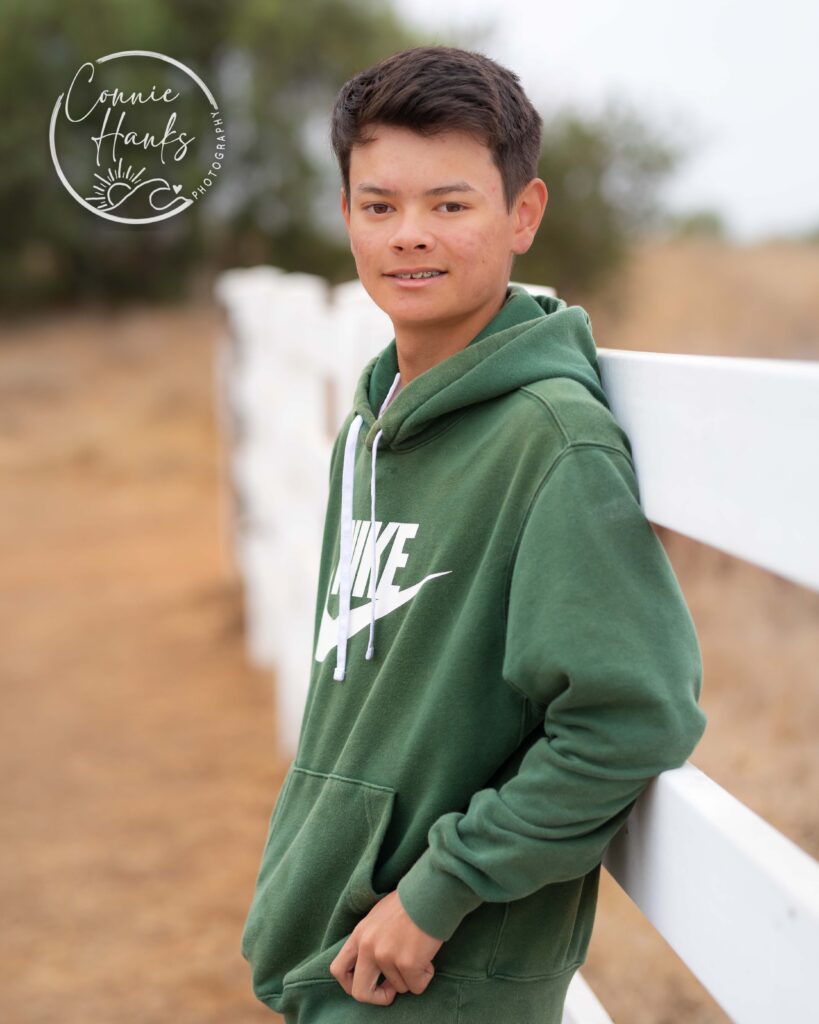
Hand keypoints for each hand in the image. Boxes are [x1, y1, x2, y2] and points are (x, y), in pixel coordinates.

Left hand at [329, 890, 443, 1004]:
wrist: (431, 891)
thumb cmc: (409, 902)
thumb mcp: (379, 917)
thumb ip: (371, 940)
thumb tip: (377, 968)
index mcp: (359, 934)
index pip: (338, 969)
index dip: (351, 984)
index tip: (370, 982)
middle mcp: (368, 946)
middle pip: (359, 992)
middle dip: (378, 997)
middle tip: (392, 990)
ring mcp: (386, 956)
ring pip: (397, 988)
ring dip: (410, 977)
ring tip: (419, 954)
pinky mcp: (407, 963)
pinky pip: (416, 987)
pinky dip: (424, 977)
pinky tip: (428, 958)